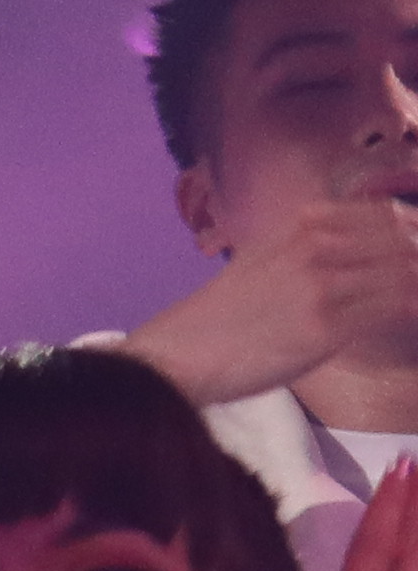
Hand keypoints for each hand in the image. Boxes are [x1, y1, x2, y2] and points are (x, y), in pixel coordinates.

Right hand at [134, 183, 417, 410]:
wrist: (177, 355)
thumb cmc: (215, 319)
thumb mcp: (256, 262)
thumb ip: (299, 246)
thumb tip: (336, 244)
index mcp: (299, 229)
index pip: (384, 215)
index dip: (411, 232)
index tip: (411, 254)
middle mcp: (314, 249)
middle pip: (402, 240)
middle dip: (417, 259)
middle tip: (414, 283)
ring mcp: (321, 286)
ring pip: (405, 273)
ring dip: (415, 285)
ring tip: (412, 301)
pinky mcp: (325, 327)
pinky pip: (394, 310)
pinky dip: (412, 309)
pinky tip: (411, 317)